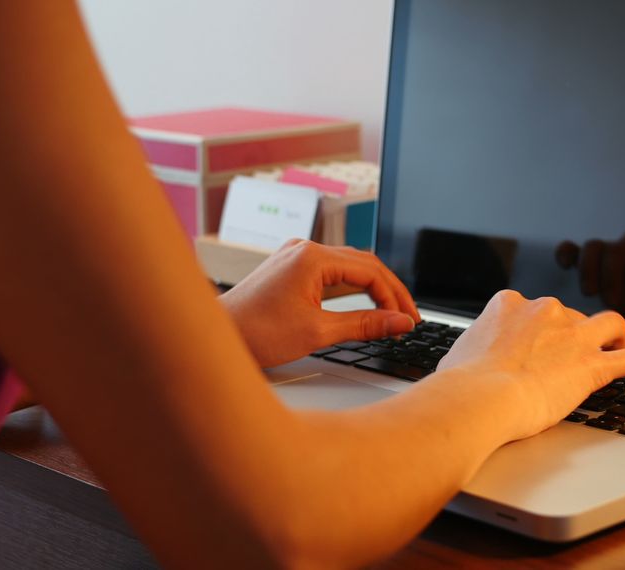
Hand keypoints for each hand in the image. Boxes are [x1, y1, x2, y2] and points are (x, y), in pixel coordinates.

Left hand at [220, 239, 420, 367]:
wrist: (216, 337)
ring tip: (391, 314)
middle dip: (389, 292)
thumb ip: (364, 325)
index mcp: (312, 258)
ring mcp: (295, 257)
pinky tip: (363, 305)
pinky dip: (351, 289)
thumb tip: (399, 322)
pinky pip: (330, 273)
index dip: (395, 297)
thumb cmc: (256, 333)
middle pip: (363, 264)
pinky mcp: (289, 270)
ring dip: (372, 289)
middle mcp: (303, 250)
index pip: (370, 270)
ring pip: (348, 268)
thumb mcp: (317, 332)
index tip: (408, 321)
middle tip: (408, 319)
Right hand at [437, 291, 624, 439]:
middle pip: (568, 316)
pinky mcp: (591, 365)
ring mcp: (571, 335)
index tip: (532, 346)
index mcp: (509, 304)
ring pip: (607, 324)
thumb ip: (475, 348)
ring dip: (612, 335)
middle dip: (569, 335)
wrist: (478, 399)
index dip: (535, 329)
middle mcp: (544, 310)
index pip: (530, 309)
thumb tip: (469, 359)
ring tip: (611, 349)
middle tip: (559, 362)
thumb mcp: (460, 353)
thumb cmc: (462, 383)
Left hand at [556, 231, 624, 323]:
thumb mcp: (607, 316)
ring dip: (612, 280)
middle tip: (591, 295)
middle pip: (592, 246)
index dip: (565, 253)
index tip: (565, 267)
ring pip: (615, 251)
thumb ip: (586, 310)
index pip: (572, 248)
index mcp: (597, 262)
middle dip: (588, 271)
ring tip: (616, 305)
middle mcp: (615, 248)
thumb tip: (562, 323)